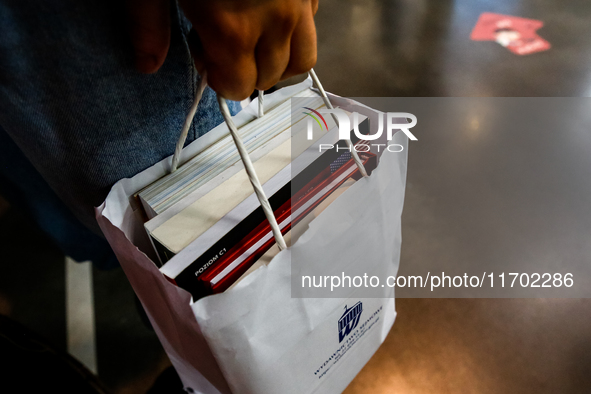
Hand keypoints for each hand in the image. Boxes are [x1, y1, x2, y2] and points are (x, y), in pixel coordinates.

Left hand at [127, 0, 318, 100]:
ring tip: (256, 41)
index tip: (206, 57)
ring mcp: (299, 4)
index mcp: (232, 29)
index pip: (239, 88)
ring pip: (302, 60)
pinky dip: (295, 32)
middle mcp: (275, 22)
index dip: (220, 80)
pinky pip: (312, 26)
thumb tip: (146, 65)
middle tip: (224, 42)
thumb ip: (147, 24)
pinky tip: (273, 14)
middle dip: (246, 72)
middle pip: (269, 79)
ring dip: (278, 62)